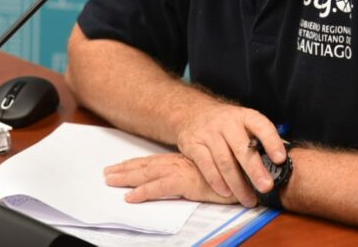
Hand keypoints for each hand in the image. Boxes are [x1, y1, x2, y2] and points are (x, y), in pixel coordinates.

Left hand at [104, 153, 239, 204]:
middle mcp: (180, 162)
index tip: (119, 166)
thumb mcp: (210, 174)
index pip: (154, 161)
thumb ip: (198, 174)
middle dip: (125, 169)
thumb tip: (187, 179)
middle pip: (147, 165)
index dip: (136, 164)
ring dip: (127, 178)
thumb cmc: (234, 175)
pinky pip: (160, 188)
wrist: (251, 173)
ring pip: (148, 173)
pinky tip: (130, 197)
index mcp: (184, 160)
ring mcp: (183, 171)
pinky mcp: (187, 182)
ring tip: (110, 181)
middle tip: (106, 174)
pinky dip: (143, 192)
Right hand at [174, 103, 285, 206]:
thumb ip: (261, 139)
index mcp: (244, 116)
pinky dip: (217, 181)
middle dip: (255, 170)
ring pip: (224, 161)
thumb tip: (284, 159)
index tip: (280, 159)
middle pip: (242, 148)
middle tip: (266, 187)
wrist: (192, 112)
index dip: (272, 142)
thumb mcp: (244, 122)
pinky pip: (206, 165)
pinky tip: (226, 193)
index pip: (261, 125)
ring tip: (248, 199)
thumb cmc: (226, 123)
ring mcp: (208, 133)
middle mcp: (227, 122)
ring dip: (237, 183)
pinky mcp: (193, 144)